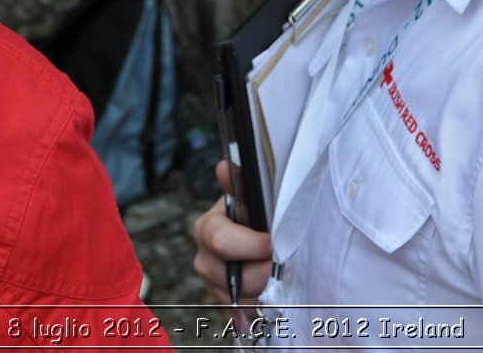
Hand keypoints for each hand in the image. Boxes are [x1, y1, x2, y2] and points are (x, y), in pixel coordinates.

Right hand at [191, 160, 273, 305]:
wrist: (262, 242)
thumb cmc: (259, 217)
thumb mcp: (253, 198)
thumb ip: (241, 183)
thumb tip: (223, 166)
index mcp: (209, 227)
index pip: (219, 239)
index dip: (250, 244)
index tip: (271, 243)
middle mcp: (204, 258)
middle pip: (231, 276)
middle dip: (260, 271)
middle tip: (278, 261)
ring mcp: (212, 285)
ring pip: (238, 300)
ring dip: (261, 291)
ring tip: (275, 276)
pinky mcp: (224, 306)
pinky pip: (240, 317)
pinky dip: (257, 310)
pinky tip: (267, 296)